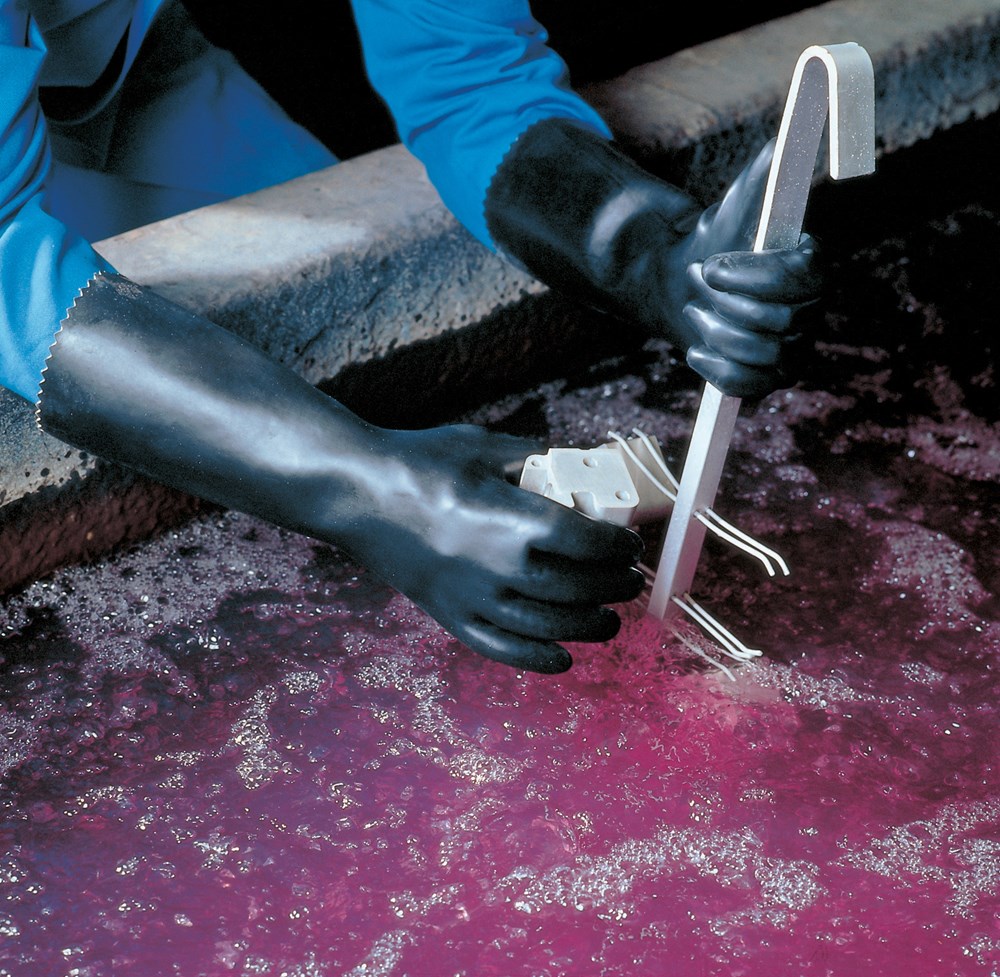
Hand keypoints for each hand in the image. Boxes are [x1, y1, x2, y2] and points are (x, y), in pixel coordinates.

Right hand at [346, 424, 646, 673]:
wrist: (356, 493)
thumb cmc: (420, 462)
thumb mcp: (484, 447)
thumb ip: (535, 458)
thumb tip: (576, 465)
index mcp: (516, 520)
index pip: (590, 544)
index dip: (619, 549)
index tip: (630, 547)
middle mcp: (500, 567)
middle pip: (578, 588)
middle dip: (613, 587)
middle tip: (628, 581)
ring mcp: (473, 598)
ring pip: (549, 626)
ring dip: (588, 626)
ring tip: (609, 621)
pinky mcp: (449, 616)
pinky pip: (501, 649)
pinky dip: (536, 660)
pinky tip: (562, 659)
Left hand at [485, 121, 822, 399]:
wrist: (686, 286)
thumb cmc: (715, 241)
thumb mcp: (736, 202)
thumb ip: (766, 171)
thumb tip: (787, 138)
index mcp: (814, 268)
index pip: (803, 281)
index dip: (753, 278)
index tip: (711, 266)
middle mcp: (813, 312)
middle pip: (778, 323)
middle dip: (725, 304)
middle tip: (700, 283)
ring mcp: (794, 351)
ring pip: (760, 356)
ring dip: (714, 332)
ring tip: (698, 312)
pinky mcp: (768, 381)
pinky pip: (747, 387)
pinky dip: (714, 369)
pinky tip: (697, 350)